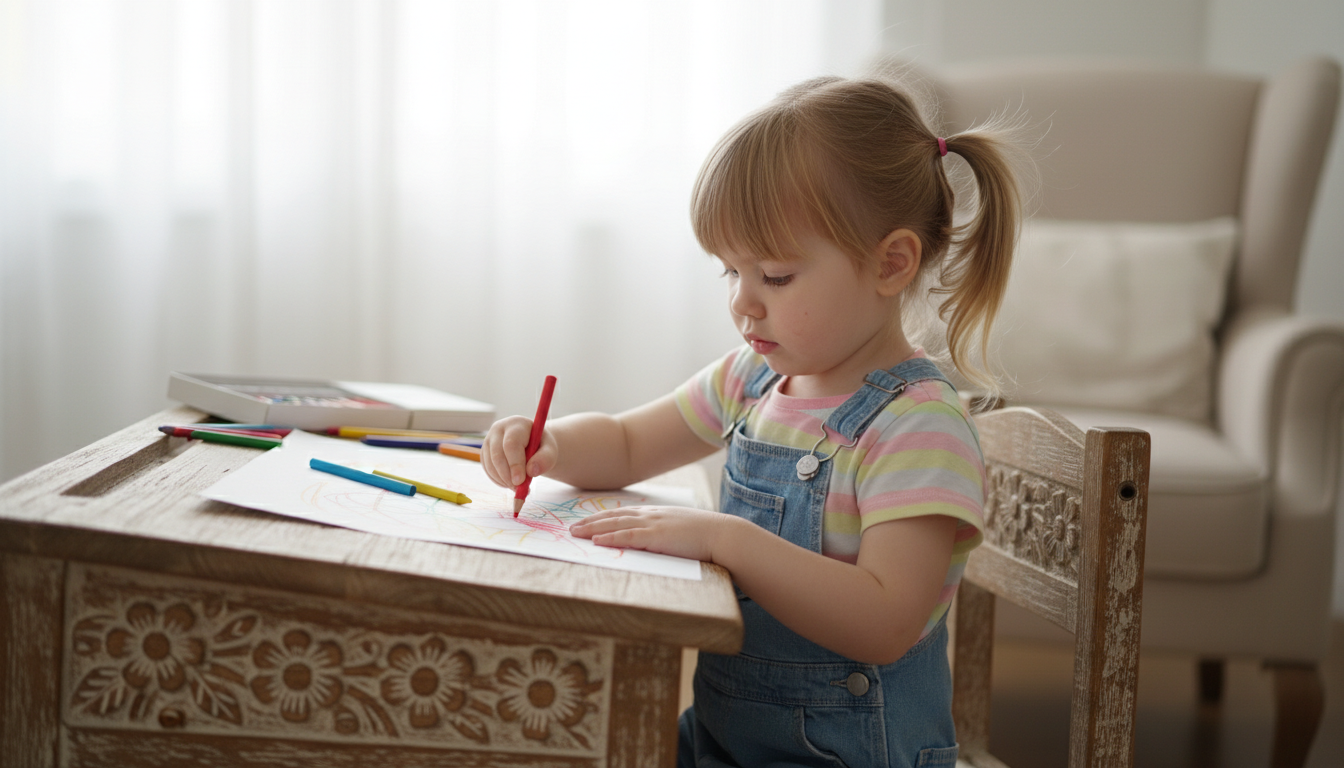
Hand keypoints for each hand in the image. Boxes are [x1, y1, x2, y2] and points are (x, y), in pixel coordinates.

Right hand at [481, 415, 557, 489]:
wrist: (531, 444)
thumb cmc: (541, 446)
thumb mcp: (550, 450)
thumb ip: (545, 459)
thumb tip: (531, 471)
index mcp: (516, 424)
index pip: (511, 444)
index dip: (515, 463)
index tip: (520, 481)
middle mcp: (499, 429)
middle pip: (497, 455)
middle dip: (507, 475)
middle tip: (518, 488)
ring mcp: (488, 440)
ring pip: (490, 464)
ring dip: (503, 480)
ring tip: (518, 486)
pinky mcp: (484, 453)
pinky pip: (488, 470)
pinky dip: (498, 480)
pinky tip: (510, 482)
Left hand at [569, 506, 735, 561]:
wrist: (722, 534)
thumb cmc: (704, 535)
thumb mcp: (679, 529)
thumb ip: (663, 532)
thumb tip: (653, 540)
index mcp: (655, 513)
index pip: (622, 513)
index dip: (602, 517)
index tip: (586, 521)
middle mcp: (650, 515)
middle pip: (613, 517)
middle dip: (590, 521)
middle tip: (572, 528)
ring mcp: (653, 524)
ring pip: (616, 525)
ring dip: (593, 528)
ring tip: (575, 533)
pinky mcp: (657, 537)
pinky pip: (628, 537)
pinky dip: (610, 538)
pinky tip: (597, 541)